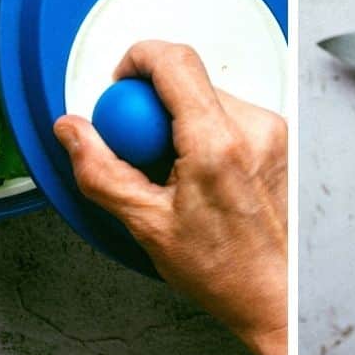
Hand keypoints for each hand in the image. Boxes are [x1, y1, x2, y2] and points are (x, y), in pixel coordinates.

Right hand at [54, 41, 286, 354]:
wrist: (277, 294)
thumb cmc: (226, 271)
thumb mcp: (147, 224)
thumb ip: (102, 171)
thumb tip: (74, 133)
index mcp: (218, 143)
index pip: (174, 62)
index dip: (137, 60)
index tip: (120, 83)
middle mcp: (253, 128)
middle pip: (189, 80)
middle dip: (154, 105)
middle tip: (141, 149)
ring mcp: (272, 131)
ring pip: (208, 97)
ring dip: (182, 122)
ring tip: (176, 173)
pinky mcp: (280, 139)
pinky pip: (231, 115)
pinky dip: (208, 133)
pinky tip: (203, 175)